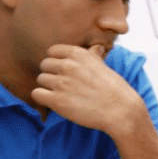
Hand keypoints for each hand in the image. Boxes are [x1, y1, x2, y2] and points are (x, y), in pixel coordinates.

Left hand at [31, 44, 146, 133]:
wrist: (121, 110)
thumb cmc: (115, 88)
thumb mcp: (104, 65)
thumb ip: (93, 55)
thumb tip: (94, 48)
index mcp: (79, 54)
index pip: (52, 51)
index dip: (57, 60)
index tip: (64, 69)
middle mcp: (68, 66)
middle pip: (44, 65)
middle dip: (52, 73)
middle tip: (64, 84)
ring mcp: (61, 83)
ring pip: (40, 79)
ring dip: (48, 87)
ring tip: (62, 94)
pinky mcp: (56, 101)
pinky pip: (36, 94)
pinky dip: (43, 98)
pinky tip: (55, 101)